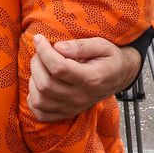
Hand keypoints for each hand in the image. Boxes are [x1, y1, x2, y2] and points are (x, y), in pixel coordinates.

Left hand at [28, 34, 142, 120]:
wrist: (120, 77)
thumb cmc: (110, 58)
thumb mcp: (102, 45)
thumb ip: (80, 45)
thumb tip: (57, 47)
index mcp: (90, 78)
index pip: (59, 68)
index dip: (44, 52)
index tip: (39, 38)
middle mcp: (80, 96)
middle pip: (46, 84)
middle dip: (37, 63)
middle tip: (40, 51)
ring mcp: (73, 107)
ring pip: (40, 100)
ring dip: (33, 80)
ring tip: (40, 66)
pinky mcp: (67, 113)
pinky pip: (41, 114)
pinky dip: (33, 100)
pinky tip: (38, 85)